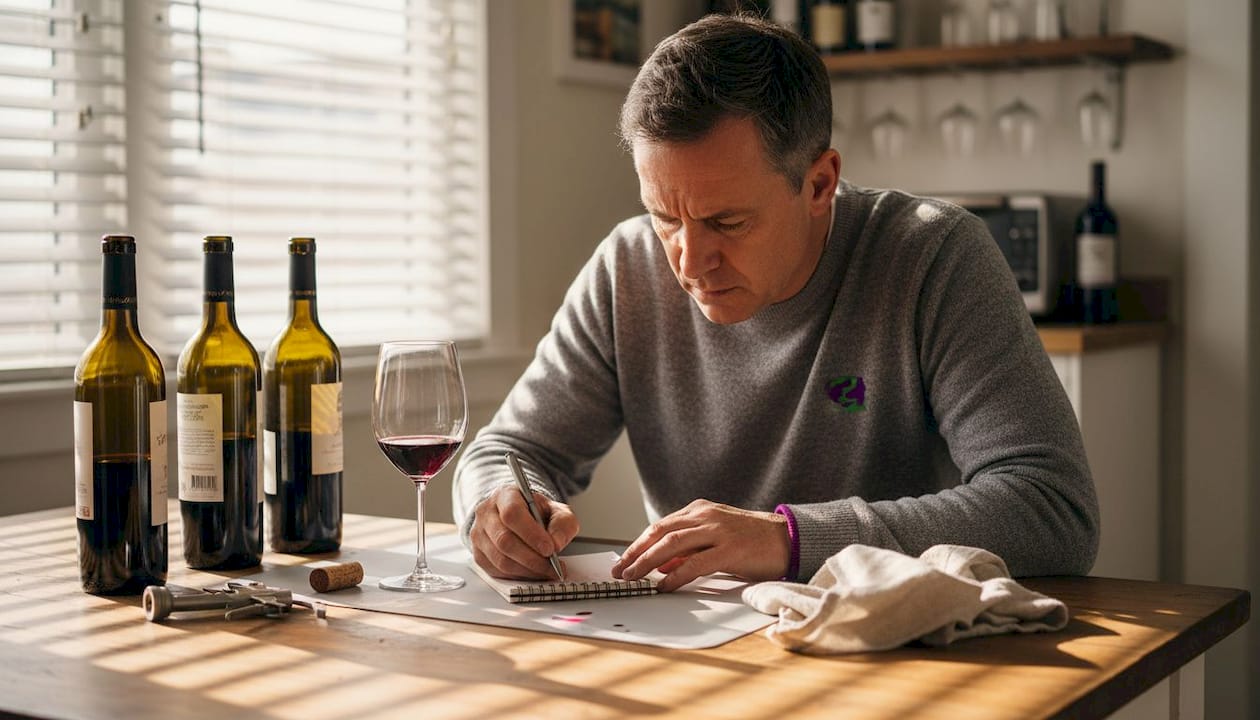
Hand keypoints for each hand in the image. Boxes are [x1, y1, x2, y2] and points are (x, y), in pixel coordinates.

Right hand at [470, 484, 578, 579]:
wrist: (519, 517)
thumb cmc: (537, 513)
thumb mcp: (557, 510)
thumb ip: (562, 523)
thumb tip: (556, 544)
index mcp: (505, 495)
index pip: (512, 513)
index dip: (531, 534)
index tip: (550, 549)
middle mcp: (486, 513)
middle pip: (504, 540)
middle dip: (532, 558)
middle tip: (552, 566)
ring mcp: (479, 535)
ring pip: (500, 559)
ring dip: (527, 570)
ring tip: (547, 571)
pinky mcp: (478, 554)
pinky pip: (497, 571)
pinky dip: (518, 576)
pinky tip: (533, 572)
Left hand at [610, 499, 789, 591]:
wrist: (788, 539)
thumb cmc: (752, 541)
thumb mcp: (715, 539)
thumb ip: (689, 549)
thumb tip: (661, 566)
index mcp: (700, 510)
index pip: (660, 526)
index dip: (638, 544)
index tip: (623, 560)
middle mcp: (706, 516)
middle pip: (660, 533)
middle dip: (636, 553)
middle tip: (621, 571)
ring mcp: (718, 531)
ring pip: (672, 545)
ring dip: (648, 563)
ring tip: (634, 578)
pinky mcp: (730, 549)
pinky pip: (695, 563)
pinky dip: (676, 576)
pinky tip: (664, 586)